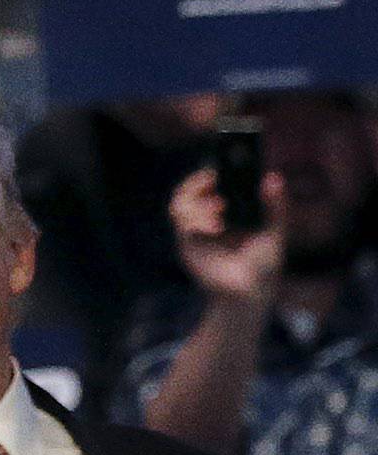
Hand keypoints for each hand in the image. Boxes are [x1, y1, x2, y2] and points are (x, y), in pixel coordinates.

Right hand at [169, 164, 286, 305]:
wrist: (249, 292)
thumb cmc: (263, 263)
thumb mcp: (274, 230)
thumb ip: (275, 205)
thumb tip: (273, 177)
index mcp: (227, 210)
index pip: (210, 182)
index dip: (209, 171)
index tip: (219, 163)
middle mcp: (208, 217)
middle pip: (188, 189)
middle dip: (197, 181)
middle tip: (212, 177)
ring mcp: (195, 230)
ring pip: (179, 203)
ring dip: (195, 200)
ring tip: (219, 207)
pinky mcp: (187, 245)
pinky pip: (182, 224)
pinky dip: (195, 221)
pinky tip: (215, 227)